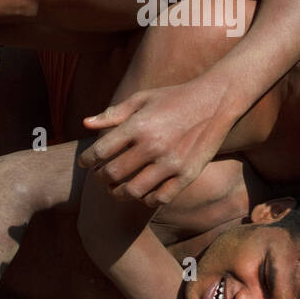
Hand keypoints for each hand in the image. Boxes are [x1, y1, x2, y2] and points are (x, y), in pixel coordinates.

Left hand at [78, 80, 231, 207]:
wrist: (214, 101)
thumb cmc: (174, 98)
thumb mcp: (142, 99)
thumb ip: (113, 114)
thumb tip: (85, 124)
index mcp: (138, 125)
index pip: (100, 151)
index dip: (87, 160)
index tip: (85, 163)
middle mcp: (152, 146)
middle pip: (113, 174)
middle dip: (100, 178)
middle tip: (100, 177)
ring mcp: (171, 163)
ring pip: (133, 191)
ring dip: (119, 193)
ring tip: (117, 189)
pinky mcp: (187, 175)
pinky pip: (160, 199)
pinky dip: (147, 200)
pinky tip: (143, 192)